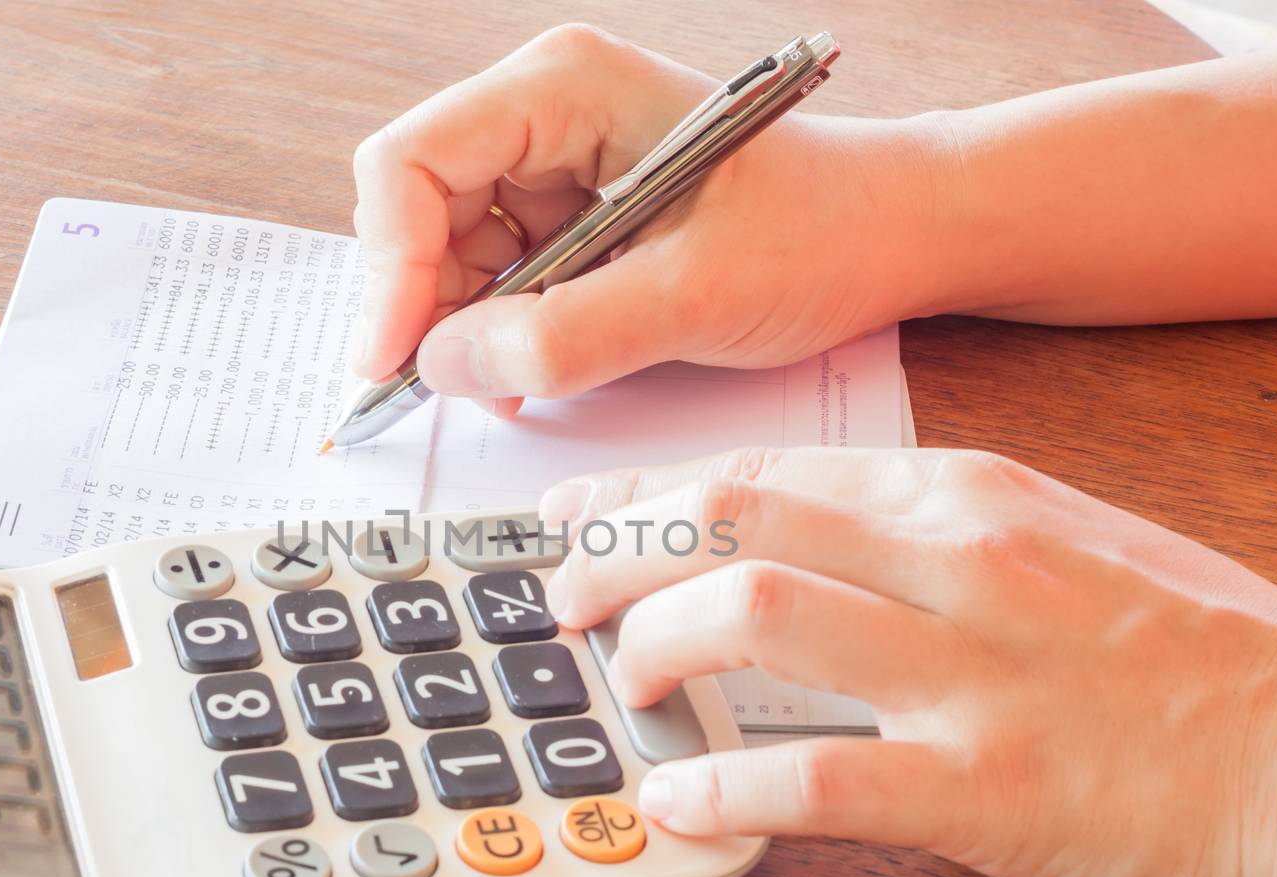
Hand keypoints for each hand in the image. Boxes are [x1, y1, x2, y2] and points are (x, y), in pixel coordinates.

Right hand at [351, 25, 946, 411]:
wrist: (887, 237)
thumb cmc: (817, 233)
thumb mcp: (692, 293)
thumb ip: (564, 335)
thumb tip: (444, 366)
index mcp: (566, 88)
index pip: (413, 162)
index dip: (389, 267)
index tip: (394, 360)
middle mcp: (545, 113)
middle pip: (419, 209)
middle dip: (426, 306)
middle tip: (454, 389)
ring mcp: (555, 163)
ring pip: (450, 251)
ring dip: (465, 328)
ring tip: (513, 384)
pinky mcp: (572, 214)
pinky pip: (497, 276)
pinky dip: (502, 333)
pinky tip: (535, 369)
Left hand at [538, 447, 1276, 876]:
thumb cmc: (1182, 645)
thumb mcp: (1051, 538)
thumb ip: (920, 532)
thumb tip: (788, 542)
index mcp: (965, 495)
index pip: (763, 471)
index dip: (645, 491)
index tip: (580, 512)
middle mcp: (958, 557)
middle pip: (732, 519)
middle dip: (617, 551)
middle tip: (566, 597)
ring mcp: (971, 668)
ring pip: (755, 613)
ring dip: (656, 644)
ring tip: (627, 683)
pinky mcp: (987, 784)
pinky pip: (815, 778)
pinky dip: (724, 788)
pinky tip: (679, 801)